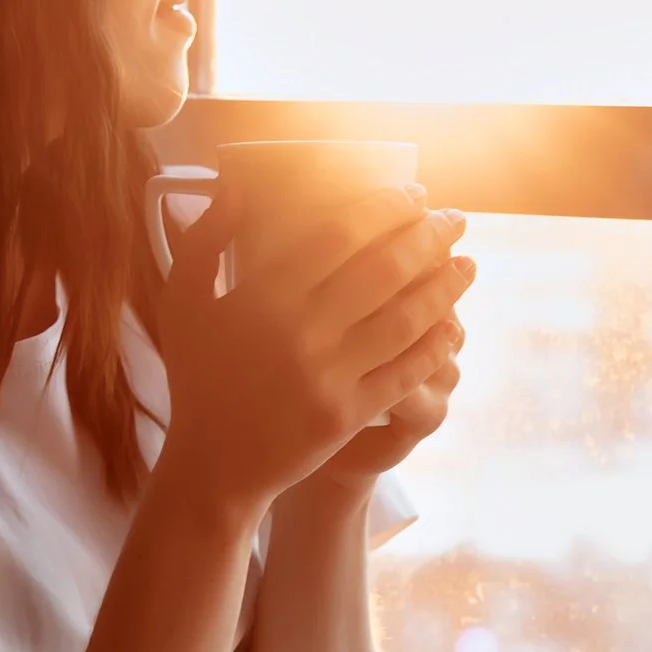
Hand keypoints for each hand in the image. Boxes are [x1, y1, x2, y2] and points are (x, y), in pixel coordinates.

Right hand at [152, 182, 473, 517]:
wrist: (213, 464)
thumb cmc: (199, 378)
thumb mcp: (183, 304)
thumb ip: (204, 242)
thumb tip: (236, 187)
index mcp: (263, 295)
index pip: (339, 236)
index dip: (385, 209)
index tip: (414, 194)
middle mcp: (300, 331)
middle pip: (383, 270)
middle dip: (429, 238)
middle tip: (456, 219)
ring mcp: (327, 375)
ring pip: (404, 319)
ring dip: (444, 288)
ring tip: (468, 266)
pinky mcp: (346, 414)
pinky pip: (403, 372)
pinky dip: (434, 346)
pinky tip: (454, 326)